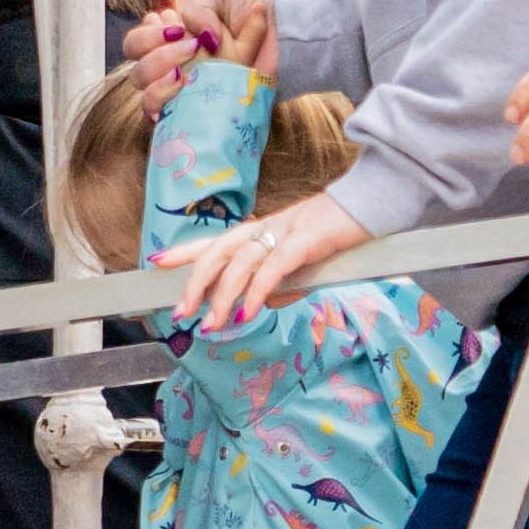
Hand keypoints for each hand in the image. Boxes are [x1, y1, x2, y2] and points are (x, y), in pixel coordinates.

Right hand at [125, 0, 275, 114]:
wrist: (280, 28)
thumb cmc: (244, 8)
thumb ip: (198, 9)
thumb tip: (198, 41)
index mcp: (168, 38)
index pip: (135, 45)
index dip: (146, 38)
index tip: (175, 29)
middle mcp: (172, 67)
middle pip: (138, 73)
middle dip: (157, 58)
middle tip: (191, 47)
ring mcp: (185, 92)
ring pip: (148, 100)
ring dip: (164, 83)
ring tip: (189, 71)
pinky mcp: (199, 110)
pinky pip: (169, 120)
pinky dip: (173, 104)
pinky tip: (188, 90)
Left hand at [153, 189, 367, 337]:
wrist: (371, 204)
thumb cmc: (338, 234)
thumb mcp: (303, 264)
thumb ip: (280, 283)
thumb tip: (260, 304)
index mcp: (262, 230)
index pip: (216, 240)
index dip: (185, 250)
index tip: (157, 261)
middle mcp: (266, 227)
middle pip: (219, 252)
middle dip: (195, 284)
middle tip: (181, 313)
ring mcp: (284, 231)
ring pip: (240, 263)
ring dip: (222, 296)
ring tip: (212, 324)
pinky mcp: (305, 240)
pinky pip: (273, 268)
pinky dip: (257, 291)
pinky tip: (249, 312)